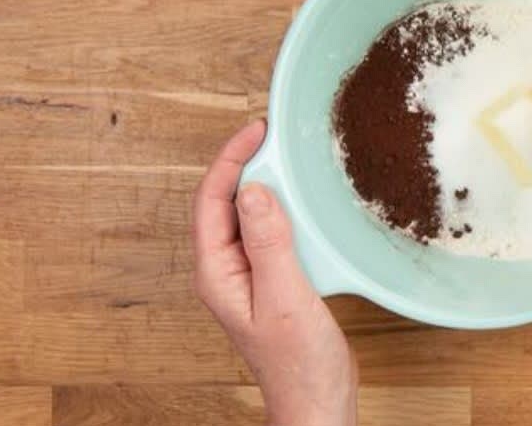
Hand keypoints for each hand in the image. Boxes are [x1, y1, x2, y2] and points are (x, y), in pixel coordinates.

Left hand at [193, 120, 357, 425]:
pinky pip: (273, 232)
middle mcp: (228, 270)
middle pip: (226, 203)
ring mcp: (251, 274)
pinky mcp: (275, 279)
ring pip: (251, 215)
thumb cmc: (298, 364)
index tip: (256, 131)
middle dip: (245, 163)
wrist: (318, 401)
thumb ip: (268, 244)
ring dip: (267, 184)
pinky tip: (306, 201)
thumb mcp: (284, 298)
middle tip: (273, 134)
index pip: (212, 202)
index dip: (230, 161)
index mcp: (218, 273)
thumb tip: (253, 191)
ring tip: (289, 157)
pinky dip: (287, 208)